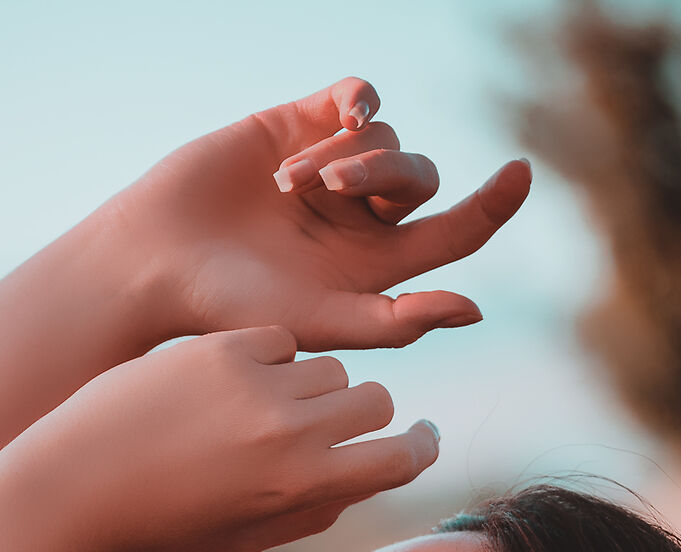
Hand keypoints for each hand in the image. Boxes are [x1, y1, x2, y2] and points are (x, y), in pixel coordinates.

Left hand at [27, 324, 440, 551]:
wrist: (80, 478)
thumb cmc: (164, 520)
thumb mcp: (246, 537)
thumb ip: (315, 509)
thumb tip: (367, 477)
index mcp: (302, 487)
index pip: (398, 459)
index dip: (419, 450)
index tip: (421, 442)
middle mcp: (289, 432)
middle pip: (374, 401)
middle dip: (369, 417)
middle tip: (347, 427)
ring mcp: (258, 384)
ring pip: (328, 368)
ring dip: (316, 390)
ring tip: (273, 412)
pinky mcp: (226, 347)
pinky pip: (282, 342)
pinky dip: (271, 362)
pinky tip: (234, 384)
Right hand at [91, 75, 531, 353]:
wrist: (158, 262)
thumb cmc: (233, 309)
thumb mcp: (322, 324)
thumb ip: (397, 323)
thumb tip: (476, 308)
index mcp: (377, 270)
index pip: (455, 233)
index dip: (494, 204)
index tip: (521, 172)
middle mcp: (363, 218)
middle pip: (421, 179)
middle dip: (387, 176)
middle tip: (333, 188)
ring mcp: (334, 168)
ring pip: (384, 140)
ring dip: (344, 156)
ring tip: (286, 184)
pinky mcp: (302, 123)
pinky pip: (360, 97)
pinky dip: (360, 102)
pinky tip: (343, 118)